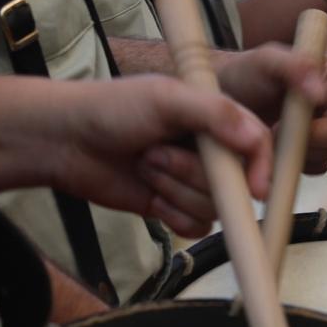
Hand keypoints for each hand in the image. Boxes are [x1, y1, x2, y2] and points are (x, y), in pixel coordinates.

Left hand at [49, 76, 275, 237]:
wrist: (64, 141)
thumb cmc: (111, 108)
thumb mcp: (165, 98)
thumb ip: (214, 114)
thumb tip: (256, 138)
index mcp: (214, 118)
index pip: (257, 144)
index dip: (261, 167)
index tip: (256, 189)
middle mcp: (208, 150)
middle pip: (233, 183)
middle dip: (190, 173)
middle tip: (153, 153)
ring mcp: (191, 180)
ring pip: (212, 207)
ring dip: (174, 190)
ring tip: (143, 165)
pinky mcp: (173, 207)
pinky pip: (195, 227)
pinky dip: (172, 215)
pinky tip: (148, 197)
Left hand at [214, 45, 326, 173]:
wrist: (217, 99)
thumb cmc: (242, 73)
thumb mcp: (265, 60)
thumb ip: (294, 66)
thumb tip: (322, 90)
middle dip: (315, 137)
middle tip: (278, 129)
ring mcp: (319, 130)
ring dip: (301, 151)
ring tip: (270, 134)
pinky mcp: (306, 152)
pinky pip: (315, 168)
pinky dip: (296, 164)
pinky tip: (274, 150)